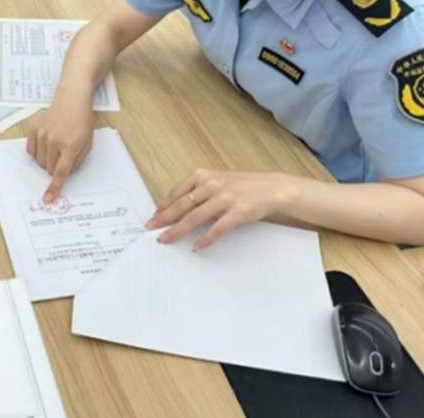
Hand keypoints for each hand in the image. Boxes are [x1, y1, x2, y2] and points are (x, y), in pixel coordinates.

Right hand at [26, 87, 94, 202]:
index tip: (48, 199)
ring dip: (47, 159)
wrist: (72, 99)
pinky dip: (38, 151)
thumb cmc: (82, 122)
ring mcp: (42, 133)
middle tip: (63, 155)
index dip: (54, 187)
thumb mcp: (87, 143)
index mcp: (70, 145)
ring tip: (56, 145)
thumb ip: (76, 162)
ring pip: (39, 161)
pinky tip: (46, 142)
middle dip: (55, 167)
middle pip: (48, 168)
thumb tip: (63, 175)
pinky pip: (31, 150)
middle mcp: (54, 140)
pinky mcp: (33, 128)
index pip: (60, 172)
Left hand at [146, 169, 301, 250]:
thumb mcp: (217, 180)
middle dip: (163, 219)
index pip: (176, 193)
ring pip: (194, 218)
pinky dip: (205, 239)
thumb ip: (198, 191)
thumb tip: (176, 207)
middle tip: (150, 228)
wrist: (272, 188)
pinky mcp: (237, 212)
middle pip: (181, 206)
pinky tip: (196, 246)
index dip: (164, 206)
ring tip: (166, 239)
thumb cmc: (243, 186)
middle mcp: (211, 185)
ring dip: (177, 230)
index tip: (154, 216)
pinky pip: (217, 229)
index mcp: (203, 176)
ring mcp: (224, 199)